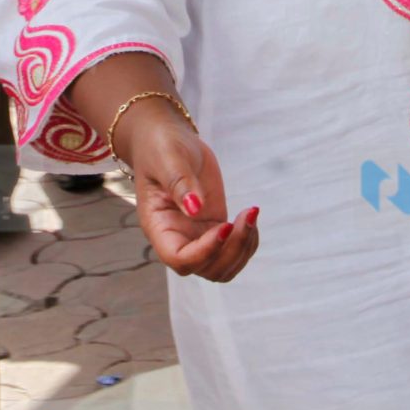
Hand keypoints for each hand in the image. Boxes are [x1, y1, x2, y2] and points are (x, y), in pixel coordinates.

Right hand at [117, 106, 257, 282]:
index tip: (224, 226)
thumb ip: (180, 183)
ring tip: (251, 214)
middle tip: (245, 217)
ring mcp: (197, 236)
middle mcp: (177, 238)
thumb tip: (195, 209)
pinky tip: (250, 216)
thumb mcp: (167, 158)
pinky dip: (249, 240)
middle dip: (232, 250)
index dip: (205, 252)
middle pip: (207, 269)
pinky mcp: (214, 228)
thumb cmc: (161, 146)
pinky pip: (234, 250)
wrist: (168, 140)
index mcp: (158, 226)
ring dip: (244, 248)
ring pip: (223, 267)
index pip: (179, 259)